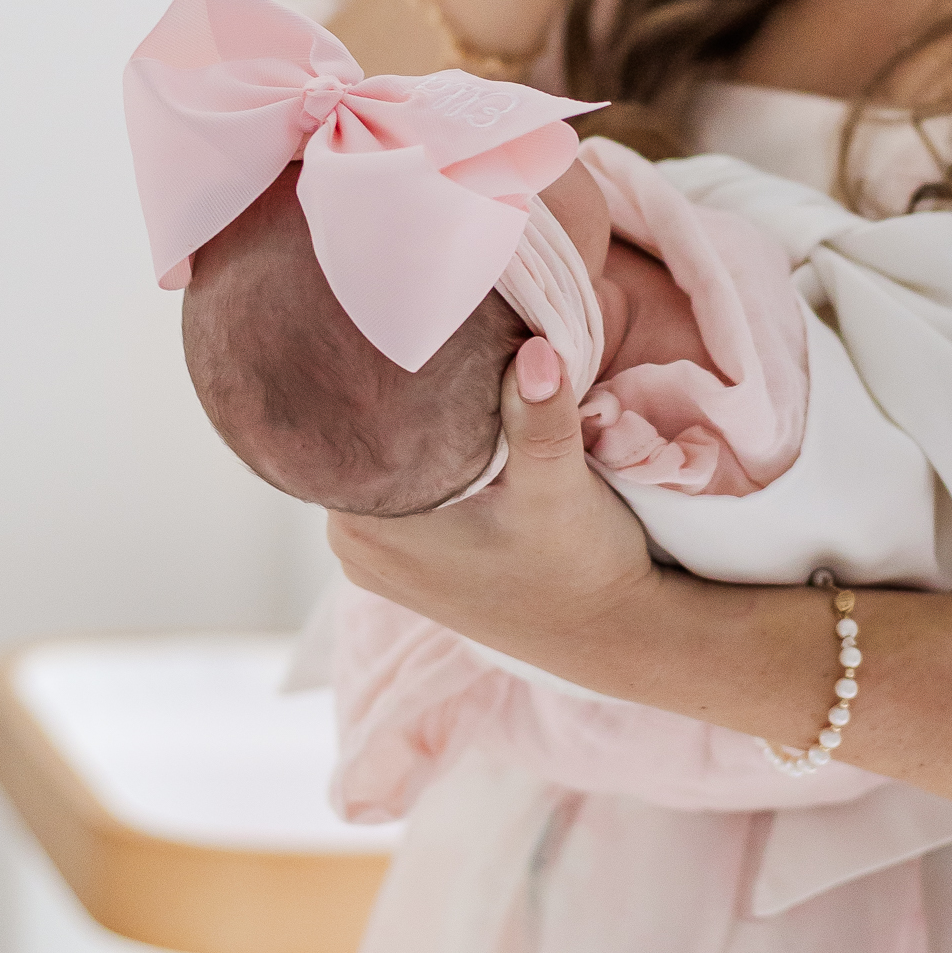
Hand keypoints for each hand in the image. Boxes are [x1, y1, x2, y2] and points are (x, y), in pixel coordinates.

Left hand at [327, 339, 655, 663]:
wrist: (606, 632)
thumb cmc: (579, 567)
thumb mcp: (560, 488)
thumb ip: (540, 418)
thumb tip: (535, 350)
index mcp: (366, 524)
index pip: (345, 423)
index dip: (382, 370)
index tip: (416, 320)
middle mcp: (351, 543)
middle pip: (365, 441)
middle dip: (406, 393)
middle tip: (444, 329)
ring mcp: (374, 555)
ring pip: (386, 461)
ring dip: (421, 424)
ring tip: (456, 366)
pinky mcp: (404, 557)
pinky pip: (402, 487)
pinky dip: (432, 456)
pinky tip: (462, 426)